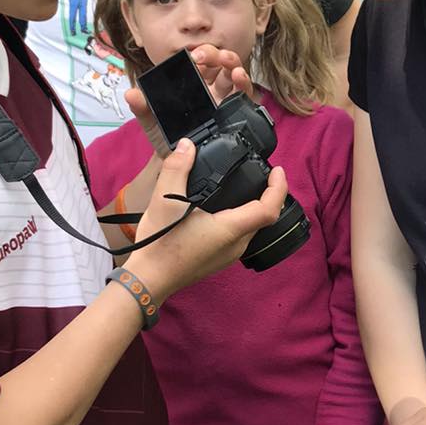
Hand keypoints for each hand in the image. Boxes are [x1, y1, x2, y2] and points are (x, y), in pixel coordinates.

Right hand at [125, 137, 287, 300]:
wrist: (147, 279)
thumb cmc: (158, 245)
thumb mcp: (164, 201)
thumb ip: (176, 169)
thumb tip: (187, 146)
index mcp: (230, 229)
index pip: (268, 209)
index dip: (278, 188)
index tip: (277, 171)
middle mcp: (235, 245)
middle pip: (264, 218)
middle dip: (269, 195)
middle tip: (262, 174)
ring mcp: (228, 256)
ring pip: (252, 228)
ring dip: (255, 207)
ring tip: (246, 187)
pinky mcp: (219, 260)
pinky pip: (239, 236)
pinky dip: (241, 218)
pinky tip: (224, 209)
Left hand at [126, 45, 254, 157]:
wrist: (179, 164)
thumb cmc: (168, 139)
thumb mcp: (152, 123)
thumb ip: (142, 108)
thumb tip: (131, 94)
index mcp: (192, 85)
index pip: (198, 62)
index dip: (199, 54)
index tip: (192, 56)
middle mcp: (211, 89)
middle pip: (217, 62)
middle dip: (213, 54)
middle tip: (202, 58)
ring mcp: (225, 99)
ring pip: (232, 71)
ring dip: (231, 61)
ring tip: (227, 63)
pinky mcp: (237, 111)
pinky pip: (244, 93)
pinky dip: (244, 81)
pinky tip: (238, 76)